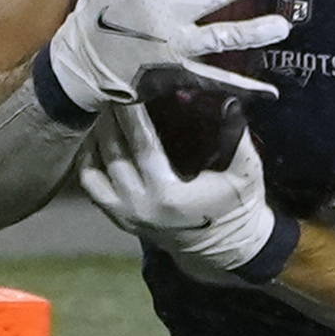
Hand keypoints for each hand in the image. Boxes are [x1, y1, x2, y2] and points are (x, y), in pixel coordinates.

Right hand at [43, 0, 291, 111]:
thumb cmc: (98, 10)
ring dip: (253, 33)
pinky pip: (214, 80)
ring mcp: (174, 47)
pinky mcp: (179, 73)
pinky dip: (242, 88)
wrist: (81, 65)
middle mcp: (165, 16)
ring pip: (220, 38)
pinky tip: (270, 91)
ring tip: (283, 26)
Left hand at [78, 103, 291, 276]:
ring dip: (97, 136)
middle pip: (113, 152)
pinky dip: (89, 159)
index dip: (131, 114)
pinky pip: (91, 184)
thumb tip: (229, 101)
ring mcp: (125, 214)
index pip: (142, 145)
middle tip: (111, 88)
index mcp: (169, 194)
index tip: (126, 87)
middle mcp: (139, 205)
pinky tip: (97, 138)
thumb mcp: (245, 173)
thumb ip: (237, 138)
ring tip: (104, 110)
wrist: (224, 248)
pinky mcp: (119, 217)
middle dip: (110, 118)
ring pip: (95, 167)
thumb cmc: (237, 206)